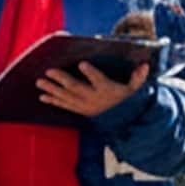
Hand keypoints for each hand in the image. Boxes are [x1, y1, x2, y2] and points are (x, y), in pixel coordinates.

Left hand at [37, 60, 151, 117]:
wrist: (122, 121)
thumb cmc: (127, 99)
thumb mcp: (135, 90)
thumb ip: (138, 77)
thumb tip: (145, 65)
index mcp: (107, 89)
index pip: (99, 80)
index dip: (91, 73)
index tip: (82, 63)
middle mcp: (94, 98)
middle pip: (76, 88)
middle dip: (62, 79)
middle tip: (49, 70)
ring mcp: (85, 106)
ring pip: (66, 97)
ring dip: (52, 89)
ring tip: (39, 82)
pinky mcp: (79, 110)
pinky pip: (64, 106)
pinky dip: (53, 101)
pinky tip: (42, 96)